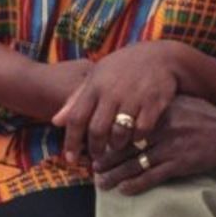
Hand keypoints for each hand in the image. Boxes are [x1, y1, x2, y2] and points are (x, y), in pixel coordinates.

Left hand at [51, 41, 182, 164]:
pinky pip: (141, 130)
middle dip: (95, 148)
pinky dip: (137, 138)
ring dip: (116, 145)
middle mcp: (111, 92)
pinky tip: (135, 138)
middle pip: (97, 130)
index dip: (71, 141)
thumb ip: (76, 99)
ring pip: (119, 133)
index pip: (76, 118)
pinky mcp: (153, 103)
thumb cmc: (122, 68)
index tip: (70, 159)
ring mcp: (133, 98)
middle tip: (97, 156)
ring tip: (116, 146)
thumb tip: (56, 122)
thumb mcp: (96, 76)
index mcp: (94, 86)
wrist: (159, 57)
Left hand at [92, 96, 215, 194]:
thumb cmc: (202, 114)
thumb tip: (128, 109)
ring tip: (101, 182)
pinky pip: (152, 177)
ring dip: (115, 175)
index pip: (124, 126)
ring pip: (134, 164)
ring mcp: (170, 148)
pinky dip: (136, 185)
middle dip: (106, 159)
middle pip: (125, 146)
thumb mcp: (176, 102)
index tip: (95, 145)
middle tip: (92, 167)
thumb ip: (154, 106)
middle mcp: (160, 129)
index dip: (107, 137)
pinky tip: (123, 190)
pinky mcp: (179, 165)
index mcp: (157, 112)